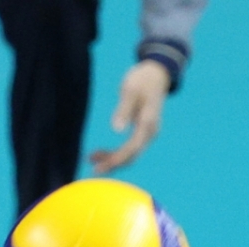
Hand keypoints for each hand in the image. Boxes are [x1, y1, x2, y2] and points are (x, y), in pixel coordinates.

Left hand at [89, 59, 169, 173]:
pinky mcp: (142, 133)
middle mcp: (150, 133)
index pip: (132, 148)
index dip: (117, 158)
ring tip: (91, 159)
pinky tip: (100, 153)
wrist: (157, 75)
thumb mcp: (130, 90)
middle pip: (132, 156)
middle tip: (93, 169)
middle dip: (113, 163)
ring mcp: (147, 135)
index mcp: (148, 124)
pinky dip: (116, 152)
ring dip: (112, 159)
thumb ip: (124, 110)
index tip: (102, 165)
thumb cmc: (142, 79)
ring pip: (130, 154)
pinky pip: (129, 148)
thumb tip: (116, 130)